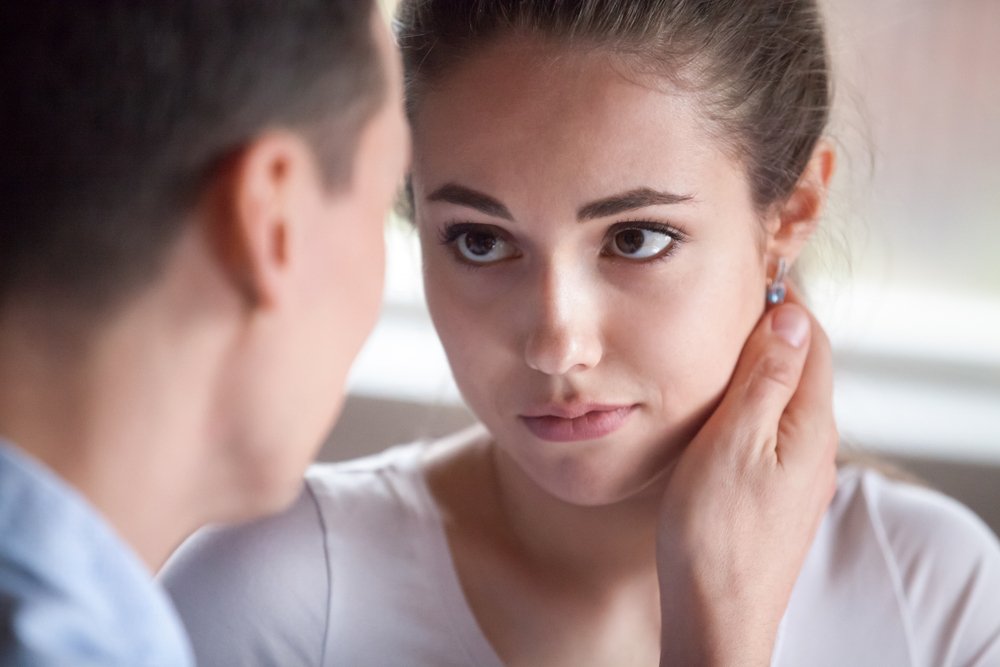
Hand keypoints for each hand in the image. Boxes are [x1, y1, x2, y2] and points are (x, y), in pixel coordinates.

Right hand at [657, 290, 837, 666]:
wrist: (717, 615)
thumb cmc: (715, 534)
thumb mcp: (734, 443)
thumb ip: (765, 379)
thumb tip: (791, 317)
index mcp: (809, 425)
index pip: (811, 339)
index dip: (782, 302)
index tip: (746, 277)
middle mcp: (815, 447)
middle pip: (802, 367)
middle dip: (770, 331)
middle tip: (723, 304)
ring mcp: (798, 474)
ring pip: (784, 400)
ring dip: (757, 369)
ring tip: (713, 349)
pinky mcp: (777, 495)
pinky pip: (772, 432)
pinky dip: (750, 407)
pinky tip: (717, 413)